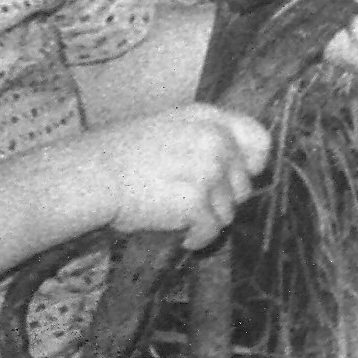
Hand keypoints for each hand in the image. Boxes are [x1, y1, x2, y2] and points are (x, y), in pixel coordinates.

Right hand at [97, 105, 270, 249]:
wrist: (97, 173)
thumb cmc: (124, 154)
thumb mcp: (172, 127)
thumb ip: (205, 139)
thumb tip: (232, 167)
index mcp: (210, 118)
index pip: (260, 140)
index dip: (252, 165)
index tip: (236, 179)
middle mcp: (216, 141)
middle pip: (244, 186)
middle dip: (222, 200)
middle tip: (193, 203)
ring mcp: (209, 171)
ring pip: (228, 213)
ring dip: (206, 220)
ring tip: (177, 216)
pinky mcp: (197, 202)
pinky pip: (211, 232)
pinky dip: (197, 239)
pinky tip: (180, 234)